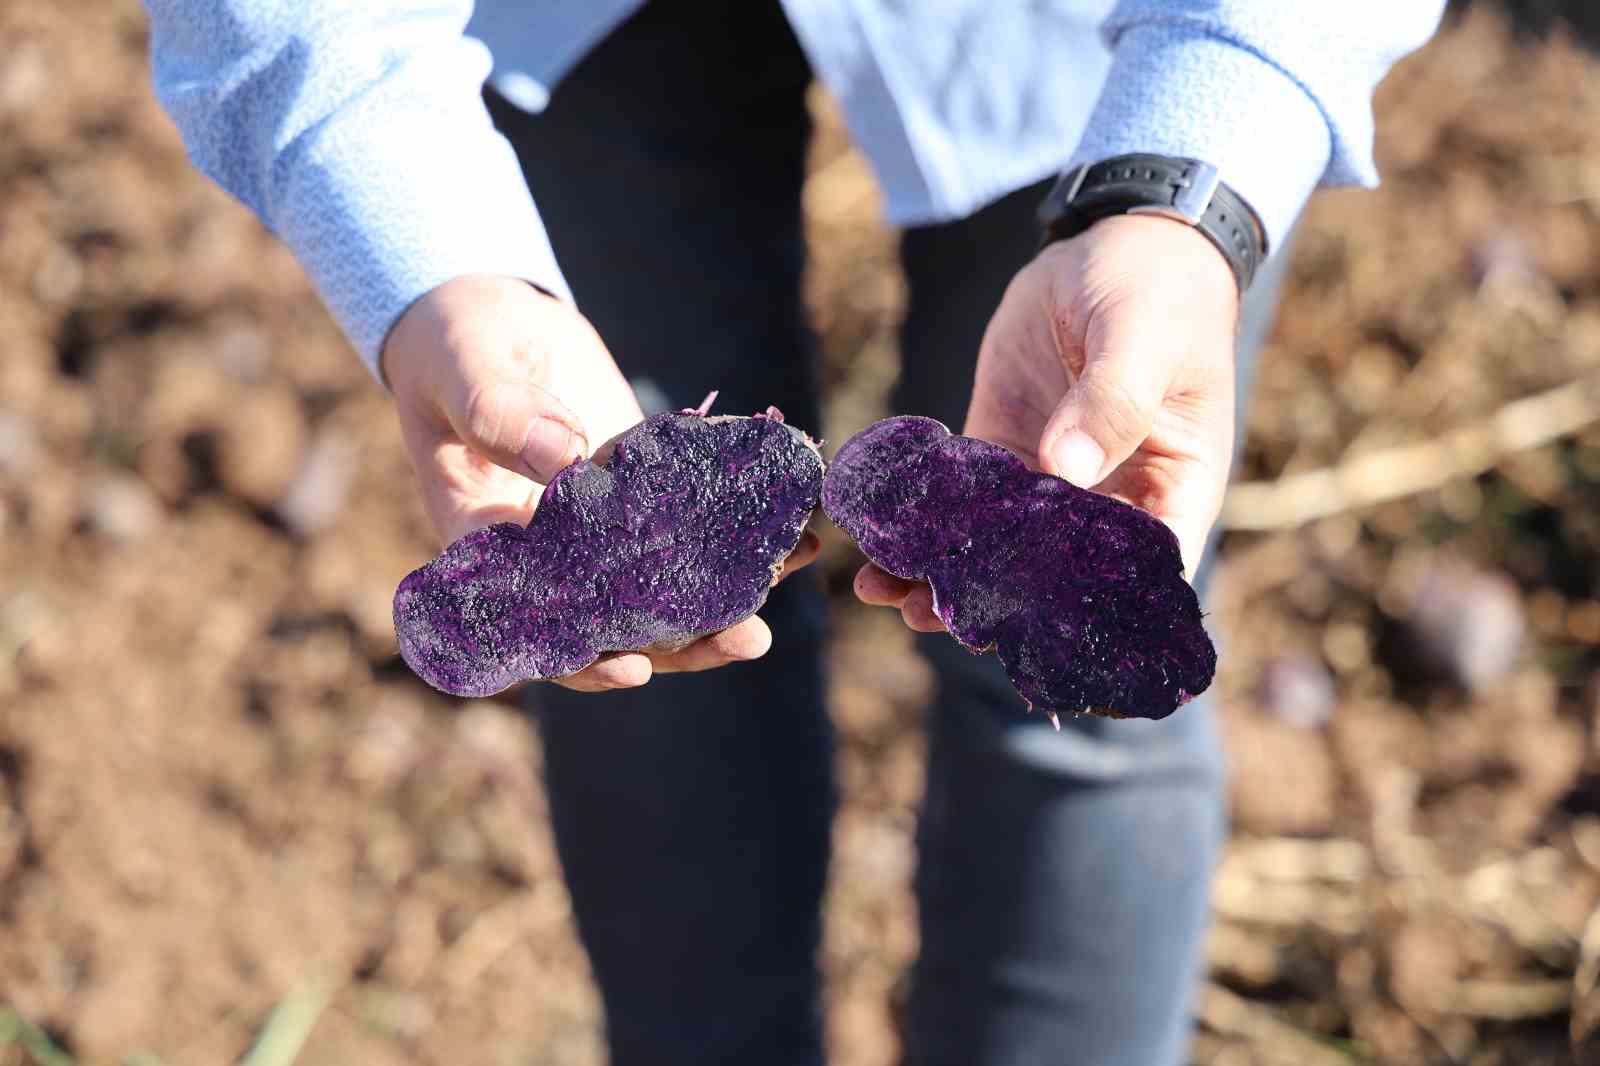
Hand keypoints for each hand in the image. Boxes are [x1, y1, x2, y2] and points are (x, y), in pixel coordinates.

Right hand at [383, 274, 818, 690]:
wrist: (486, 316)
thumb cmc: (451, 347)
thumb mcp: (461, 373)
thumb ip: (499, 415)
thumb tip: (565, 459)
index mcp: (490, 546)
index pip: (536, 628)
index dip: (585, 661)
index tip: (638, 668)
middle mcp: (550, 553)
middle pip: (618, 625)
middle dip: (686, 641)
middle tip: (750, 637)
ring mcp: (602, 529)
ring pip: (667, 584)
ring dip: (731, 591)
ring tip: (794, 566)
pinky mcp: (641, 493)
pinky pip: (692, 523)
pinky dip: (740, 527)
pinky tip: (795, 518)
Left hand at [857, 215, 1238, 630]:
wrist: (1117, 244)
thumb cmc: (1159, 292)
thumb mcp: (1143, 337)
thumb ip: (1112, 400)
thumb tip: (1066, 470)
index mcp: (1169, 489)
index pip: (1137, 573)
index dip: (1088, 610)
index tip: (1026, 627)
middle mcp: (1110, 500)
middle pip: (1055, 576)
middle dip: (995, 602)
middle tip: (930, 617)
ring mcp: (1051, 481)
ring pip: (999, 548)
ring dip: (945, 573)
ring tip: (886, 591)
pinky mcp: (1002, 449)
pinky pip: (961, 500)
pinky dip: (922, 522)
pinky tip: (877, 539)